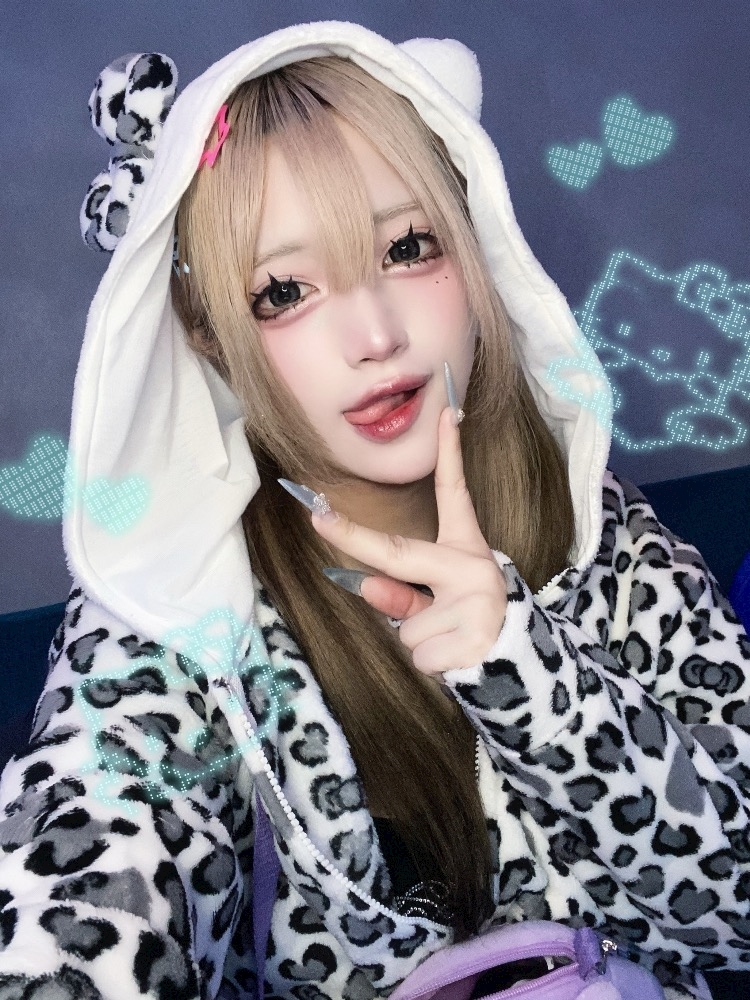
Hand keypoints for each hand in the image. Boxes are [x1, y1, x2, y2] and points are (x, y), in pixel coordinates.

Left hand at [311, 408, 507, 676]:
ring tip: (452, 642)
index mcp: (466, 550)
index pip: (456, 495)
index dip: (451, 454)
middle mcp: (473, 567)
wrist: (518, 668)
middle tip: (315, 516)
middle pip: (399, 552)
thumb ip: (402, 594)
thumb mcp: (439, 603)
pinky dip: (431, 664)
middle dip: (353, 536)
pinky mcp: (473, 636)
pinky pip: (419, 652)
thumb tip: (364, 584)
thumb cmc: (469, 626)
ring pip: (407, 624)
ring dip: (420, 641)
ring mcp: (476, 600)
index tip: (447, 413)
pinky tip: (458, 658)